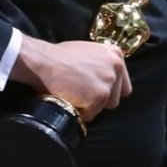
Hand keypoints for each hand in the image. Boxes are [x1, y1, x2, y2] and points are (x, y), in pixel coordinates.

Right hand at [11, 36, 130, 120]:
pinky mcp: (100, 95)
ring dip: (90, 105)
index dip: (108, 90)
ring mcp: (109, 82)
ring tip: (74, 95)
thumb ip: (101, 64)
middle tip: (81, 92)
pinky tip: (70, 99)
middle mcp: (117, 67)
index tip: (94, 90)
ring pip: (104, 107)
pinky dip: (80, 111)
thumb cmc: (59, 56)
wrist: (44, 61)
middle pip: (115, 97)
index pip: (122, 84)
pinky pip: (92, 114)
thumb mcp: (89, 52)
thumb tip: (102, 79)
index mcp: (115, 54)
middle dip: (99, 99)